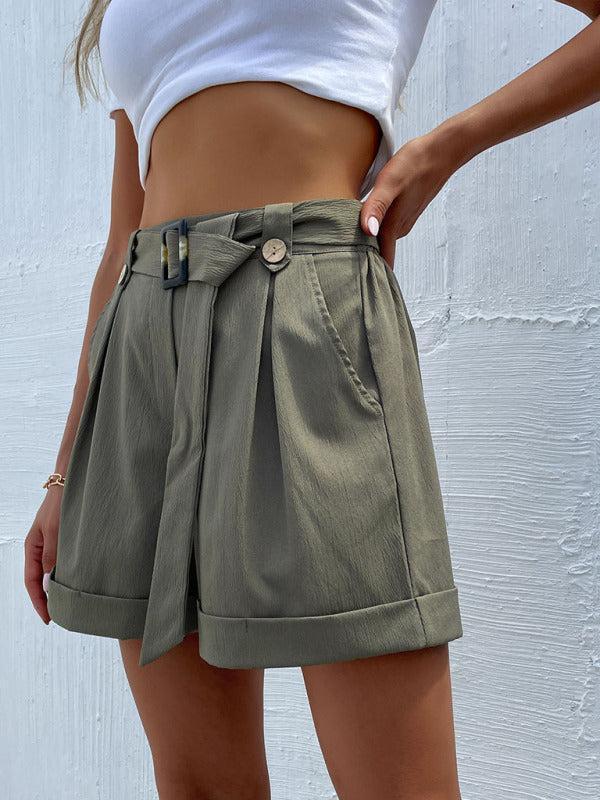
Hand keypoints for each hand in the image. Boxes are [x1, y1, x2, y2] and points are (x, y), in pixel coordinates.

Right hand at [24, 486, 62, 623]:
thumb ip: (52, 556)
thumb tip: (49, 583)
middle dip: (47, 600)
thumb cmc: (60, 503)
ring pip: (51, 573)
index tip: (48, 618)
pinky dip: (65, 575)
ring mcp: (51, 544)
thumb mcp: (55, 531)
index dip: (39, 602)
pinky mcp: (63, 540)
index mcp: (32, 548)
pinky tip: (75, 582)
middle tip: (58, 616)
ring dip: (57, 589)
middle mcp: (40, 548)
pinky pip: (61, 563)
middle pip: (40, 581)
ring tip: (67, 604)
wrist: (70, 482)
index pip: (32, 582)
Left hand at [360, 131, 458, 270]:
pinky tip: (363, 233)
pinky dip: (375, 236)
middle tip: (347, 281)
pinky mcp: (405, 211)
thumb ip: (376, 207)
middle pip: (379, 254)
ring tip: (349, 260)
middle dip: (365, 267)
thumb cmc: (414, 164)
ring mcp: (403, 220)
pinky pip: (387, 230)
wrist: (442, 151)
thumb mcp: (390, 182)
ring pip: (382, 241)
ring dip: (369, 251)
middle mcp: (398, 228)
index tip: (355, 291)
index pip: (380, 259)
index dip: (368, 275)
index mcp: (392, 226)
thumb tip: (368, 232)